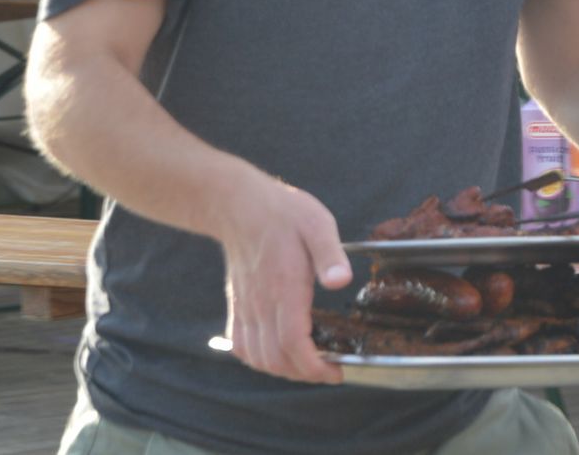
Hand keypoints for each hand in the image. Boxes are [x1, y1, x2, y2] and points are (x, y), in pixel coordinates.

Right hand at [216, 183, 352, 384]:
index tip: (335, 371)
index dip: (314, 368)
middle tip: (328, 368)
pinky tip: (276, 352)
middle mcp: (261, 303)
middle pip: (277, 359)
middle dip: (304, 374)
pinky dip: (258, 359)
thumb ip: (331, 254)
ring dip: (282, 370)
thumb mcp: (317, 223)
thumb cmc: (281, 213)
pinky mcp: (236, 305)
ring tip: (306, 363)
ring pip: (258, 357)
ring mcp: (245, 306)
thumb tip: (341, 282)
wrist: (238, 205)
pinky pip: (240, 346)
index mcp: (284, 287)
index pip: (294, 344)